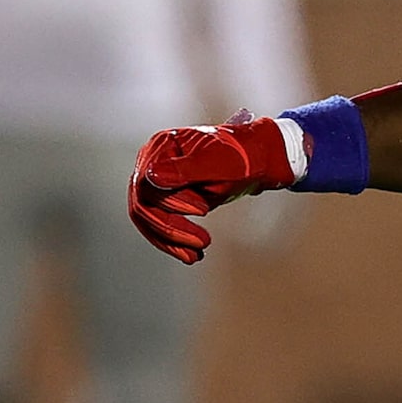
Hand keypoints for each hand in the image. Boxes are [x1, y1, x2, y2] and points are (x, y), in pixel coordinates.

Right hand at [128, 117, 297, 263]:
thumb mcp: (216, 163)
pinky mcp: (168, 200)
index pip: (147, 185)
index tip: (204, 210)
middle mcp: (153, 163)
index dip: (170, 203)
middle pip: (144, 205)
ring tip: (196, 255)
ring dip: (171, 241)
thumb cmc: (240, 156)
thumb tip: (150, 178)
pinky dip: (174, 243)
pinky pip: (160, 225)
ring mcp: (159, 182)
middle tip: (203, 242)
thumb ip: (183, 170)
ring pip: (149, 219)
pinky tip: (192, 256)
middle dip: (171, 229)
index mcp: (161, 146)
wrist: (257, 161)